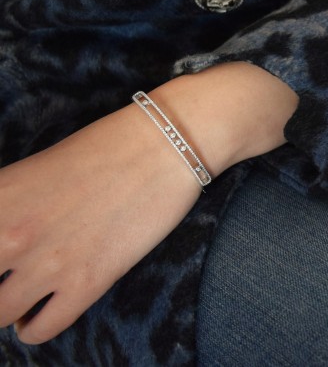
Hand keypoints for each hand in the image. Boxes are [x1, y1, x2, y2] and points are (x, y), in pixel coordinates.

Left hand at [0, 102, 200, 343]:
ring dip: (10, 305)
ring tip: (26, 292)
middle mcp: (10, 233)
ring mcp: (49, 263)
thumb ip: (8, 202)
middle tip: (13, 271)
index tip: (2, 255)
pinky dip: (35, 325)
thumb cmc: (108, 146)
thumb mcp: (40, 166)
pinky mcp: (88, 283)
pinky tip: (45, 307)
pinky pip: (40, 329)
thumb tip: (3, 236)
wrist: (164, 146)